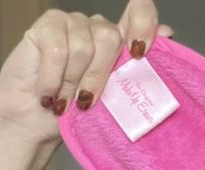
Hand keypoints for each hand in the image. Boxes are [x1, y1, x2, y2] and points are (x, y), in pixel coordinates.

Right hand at [0, 1, 173, 146]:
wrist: (34, 123)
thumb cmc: (75, 113)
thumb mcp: (112, 97)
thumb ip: (136, 67)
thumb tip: (170, 34)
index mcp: (119, 40)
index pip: (140, 11)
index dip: (144, 24)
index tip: (138, 53)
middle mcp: (97, 27)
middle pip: (110, 38)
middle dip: (98, 77)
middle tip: (85, 103)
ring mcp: (71, 23)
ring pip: (83, 47)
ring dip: (71, 82)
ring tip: (63, 103)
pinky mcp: (46, 27)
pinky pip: (57, 51)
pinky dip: (53, 79)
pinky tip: (48, 95)